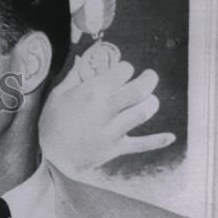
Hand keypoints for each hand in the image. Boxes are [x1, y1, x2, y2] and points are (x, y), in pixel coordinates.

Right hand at [40, 58, 175, 173]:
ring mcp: (113, 130)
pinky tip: (170, 137)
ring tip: (147, 101)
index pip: (124, 70)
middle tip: (148, 77)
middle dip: (149, 79)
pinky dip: (156, 141)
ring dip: (150, 103)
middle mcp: (107, 109)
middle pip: (141, 88)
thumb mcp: (57, 95)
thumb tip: (85, 59)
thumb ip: (75, 76)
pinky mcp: (116, 148)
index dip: (125, 69)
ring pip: (144, 111)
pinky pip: (141, 144)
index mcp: (93, 92)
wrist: (48, 158)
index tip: (120, 73)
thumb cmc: (50, 124)